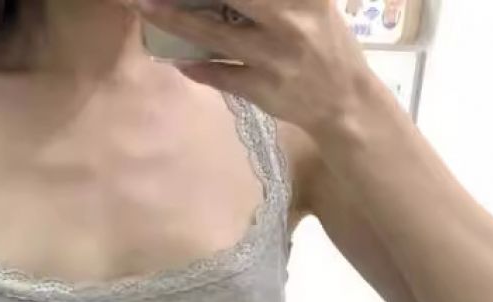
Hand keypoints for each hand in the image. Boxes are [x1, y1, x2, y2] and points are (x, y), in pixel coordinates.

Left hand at [138, 0, 371, 139]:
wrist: (346, 101)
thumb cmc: (326, 44)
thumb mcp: (314, 5)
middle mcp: (290, 20)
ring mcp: (273, 57)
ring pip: (215, 34)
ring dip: (176, 21)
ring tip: (146, 6)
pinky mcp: (263, 90)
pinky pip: (221, 76)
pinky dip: (198, 67)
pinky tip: (177, 59)